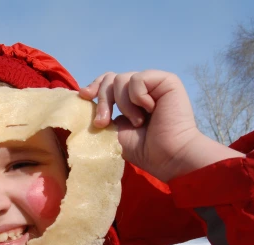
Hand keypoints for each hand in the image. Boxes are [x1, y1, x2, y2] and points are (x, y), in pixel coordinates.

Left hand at [79, 71, 242, 181]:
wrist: (169, 156)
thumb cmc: (145, 150)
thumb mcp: (115, 131)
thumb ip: (103, 114)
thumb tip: (85, 97)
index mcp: (130, 100)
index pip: (107, 82)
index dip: (95, 86)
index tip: (84, 96)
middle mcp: (142, 90)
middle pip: (110, 78)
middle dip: (103, 100)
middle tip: (103, 123)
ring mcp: (154, 84)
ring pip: (121, 79)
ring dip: (123, 104)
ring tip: (137, 122)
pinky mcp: (166, 81)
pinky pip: (138, 79)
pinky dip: (138, 97)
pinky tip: (150, 109)